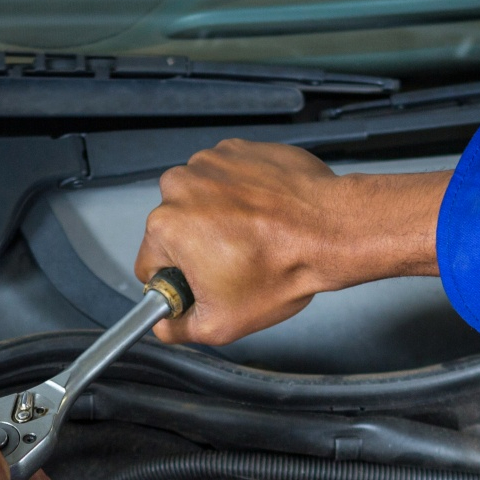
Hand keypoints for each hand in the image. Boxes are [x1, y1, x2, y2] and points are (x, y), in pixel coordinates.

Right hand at [134, 139, 449, 345]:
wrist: (330, 230)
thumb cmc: (282, 268)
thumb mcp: (221, 324)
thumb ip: (179, 329)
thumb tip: (165, 325)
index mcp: (166, 226)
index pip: (150, 265)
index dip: (176, 283)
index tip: (200, 285)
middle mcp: (180, 186)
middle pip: (174, 230)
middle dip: (198, 249)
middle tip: (235, 263)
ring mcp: (210, 163)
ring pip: (199, 203)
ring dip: (218, 219)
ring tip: (252, 239)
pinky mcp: (237, 150)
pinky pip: (226, 179)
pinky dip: (240, 196)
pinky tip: (262, 216)